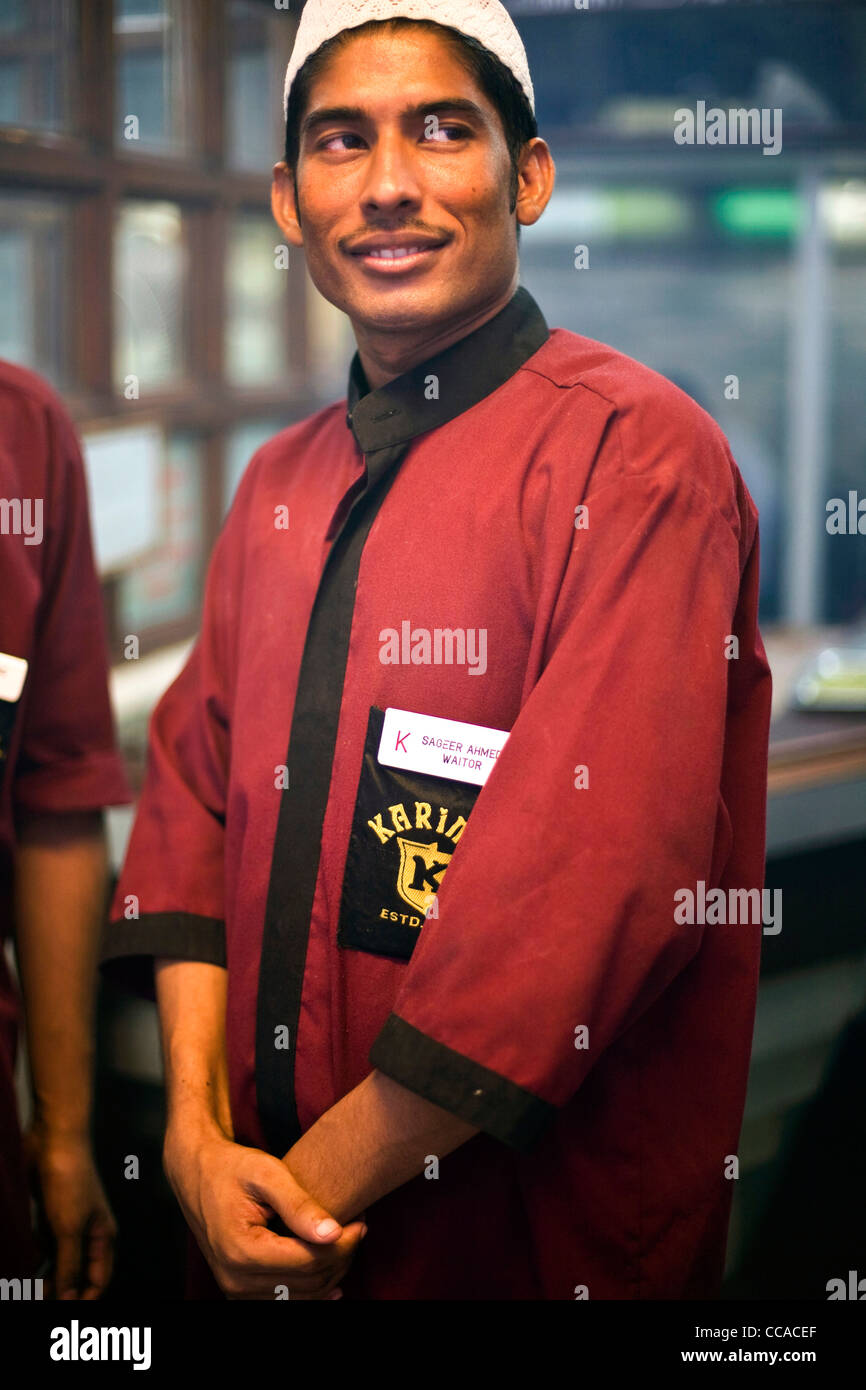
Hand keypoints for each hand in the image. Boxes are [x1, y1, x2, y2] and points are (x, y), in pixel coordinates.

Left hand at [25, 1129, 115, 1299]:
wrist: (54, 1142)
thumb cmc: (70, 1181)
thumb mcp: (68, 1229)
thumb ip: (69, 1267)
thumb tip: (68, 1300)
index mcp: (103, 1237)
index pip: (98, 1280)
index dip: (84, 1300)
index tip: (63, 1315)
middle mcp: (89, 1233)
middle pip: (78, 1274)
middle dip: (62, 1292)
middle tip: (39, 1302)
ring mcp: (69, 1224)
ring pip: (60, 1261)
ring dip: (47, 1278)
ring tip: (30, 1292)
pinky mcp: (51, 1215)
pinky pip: (45, 1246)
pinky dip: (37, 1259)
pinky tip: (25, 1268)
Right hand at [163, 1123, 365, 1299]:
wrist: (195, 1175)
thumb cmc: (231, 1168)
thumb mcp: (267, 1174)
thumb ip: (299, 1205)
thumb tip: (334, 1233)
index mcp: (241, 1250)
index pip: (309, 1261)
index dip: (343, 1245)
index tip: (360, 1221)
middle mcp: (235, 1279)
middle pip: (309, 1283)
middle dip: (341, 1258)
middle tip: (358, 1227)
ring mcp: (235, 1290)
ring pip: (301, 1297)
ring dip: (330, 1273)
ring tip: (346, 1240)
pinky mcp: (239, 1291)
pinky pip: (285, 1300)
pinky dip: (311, 1286)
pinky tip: (331, 1270)